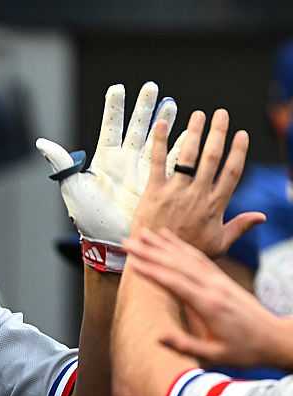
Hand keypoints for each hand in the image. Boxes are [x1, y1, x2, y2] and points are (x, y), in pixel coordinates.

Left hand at [36, 82, 180, 271]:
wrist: (110, 242)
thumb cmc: (88, 217)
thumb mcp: (73, 188)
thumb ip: (62, 163)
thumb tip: (42, 143)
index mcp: (105, 159)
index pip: (111, 127)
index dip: (115, 108)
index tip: (118, 88)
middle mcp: (125, 162)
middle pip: (137, 127)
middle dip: (144, 107)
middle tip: (152, 87)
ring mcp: (142, 171)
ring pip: (157, 140)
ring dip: (165, 122)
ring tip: (172, 104)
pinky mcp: (156, 184)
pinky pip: (171, 162)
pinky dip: (180, 148)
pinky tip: (190, 133)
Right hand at [124, 228, 292, 368]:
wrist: (275, 338)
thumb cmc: (245, 351)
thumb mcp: (215, 356)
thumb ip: (186, 346)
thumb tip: (158, 337)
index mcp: (209, 305)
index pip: (175, 283)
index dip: (152, 272)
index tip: (132, 263)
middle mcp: (213, 287)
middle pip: (177, 264)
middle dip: (150, 251)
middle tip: (127, 242)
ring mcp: (218, 280)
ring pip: (187, 256)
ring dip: (163, 244)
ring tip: (143, 233)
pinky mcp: (221, 278)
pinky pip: (198, 257)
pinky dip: (181, 246)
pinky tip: (168, 238)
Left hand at [131, 109, 264, 256]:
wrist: (156, 261)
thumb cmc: (188, 253)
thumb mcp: (219, 244)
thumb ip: (239, 226)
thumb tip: (262, 216)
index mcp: (215, 205)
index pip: (231, 172)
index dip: (238, 151)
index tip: (241, 134)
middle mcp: (197, 195)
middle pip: (212, 158)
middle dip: (218, 133)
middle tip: (221, 114)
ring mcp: (175, 192)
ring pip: (188, 156)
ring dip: (194, 132)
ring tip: (199, 114)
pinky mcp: (153, 192)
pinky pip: (156, 163)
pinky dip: (159, 142)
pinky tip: (161, 124)